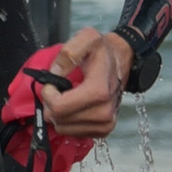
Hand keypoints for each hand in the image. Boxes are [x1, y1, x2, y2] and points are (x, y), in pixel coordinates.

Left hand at [38, 28, 133, 142]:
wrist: (123, 60)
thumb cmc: (103, 50)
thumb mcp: (87, 38)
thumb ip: (68, 53)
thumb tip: (54, 74)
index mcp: (98, 91)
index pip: (59, 107)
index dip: (48, 95)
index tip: (51, 83)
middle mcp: (104, 112)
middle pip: (60, 119)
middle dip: (51, 104)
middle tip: (57, 89)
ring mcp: (106, 124)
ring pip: (64, 129)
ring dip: (59, 114)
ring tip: (67, 97)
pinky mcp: (104, 130)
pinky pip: (74, 134)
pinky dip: (68, 121)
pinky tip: (74, 107)